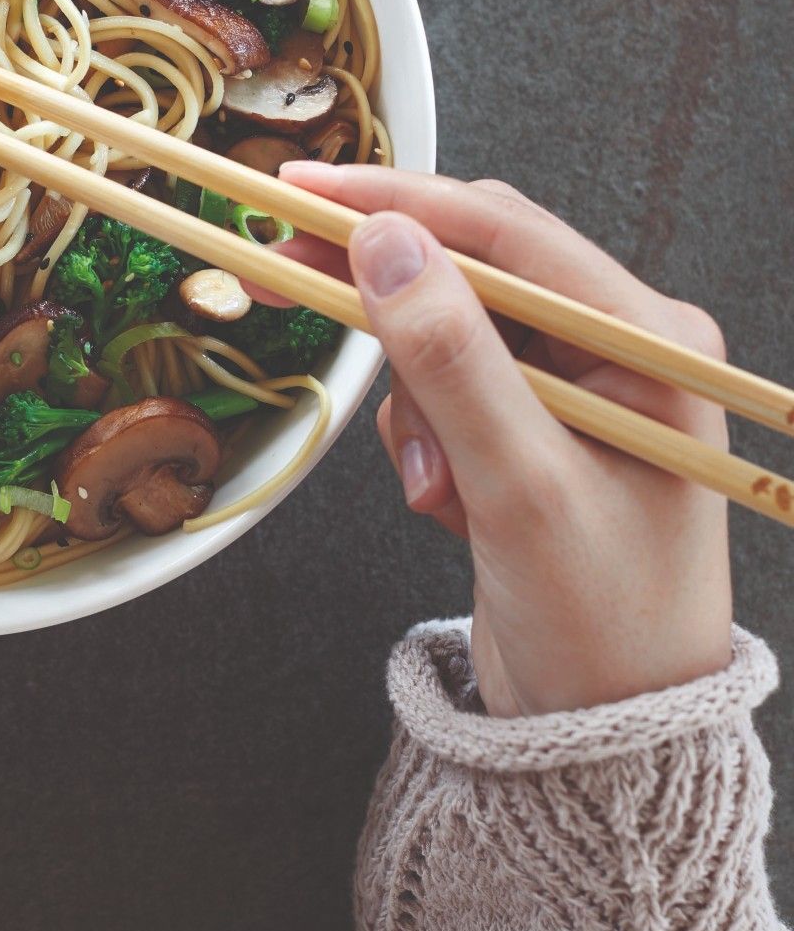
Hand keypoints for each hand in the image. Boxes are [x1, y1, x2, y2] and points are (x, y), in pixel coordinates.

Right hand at [265, 167, 732, 716]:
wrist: (606, 738)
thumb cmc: (600, 623)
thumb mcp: (518, 488)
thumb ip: (451, 360)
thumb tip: (383, 244)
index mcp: (648, 338)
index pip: (504, 232)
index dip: (395, 202)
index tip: (298, 191)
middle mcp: (618, 346)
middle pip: (468, 270)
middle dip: (387, 298)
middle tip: (281, 279)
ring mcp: (573, 388)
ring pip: (442, 333)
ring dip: (413, 404)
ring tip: (436, 490)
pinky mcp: (530, 427)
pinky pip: (441, 389)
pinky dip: (421, 438)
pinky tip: (447, 504)